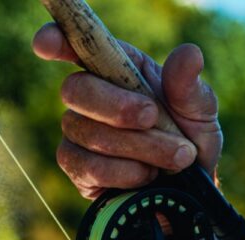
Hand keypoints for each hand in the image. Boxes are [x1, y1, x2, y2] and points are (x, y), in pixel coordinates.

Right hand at [32, 23, 222, 198]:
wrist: (186, 193)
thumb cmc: (189, 141)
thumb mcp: (199, 111)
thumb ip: (189, 86)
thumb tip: (188, 54)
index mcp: (116, 69)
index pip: (77, 47)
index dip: (55, 41)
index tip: (45, 44)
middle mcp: (89, 97)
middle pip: (75, 90)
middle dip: (116, 106)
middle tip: (153, 118)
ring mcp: (76, 133)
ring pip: (88, 133)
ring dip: (138, 146)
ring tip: (176, 157)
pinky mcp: (75, 167)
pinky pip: (89, 166)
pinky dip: (125, 172)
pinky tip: (147, 175)